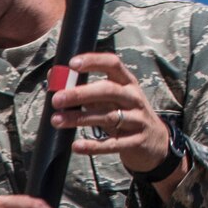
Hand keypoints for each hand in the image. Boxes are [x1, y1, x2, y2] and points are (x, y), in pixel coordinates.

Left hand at [54, 52, 169, 174]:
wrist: (154, 142)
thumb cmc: (124, 114)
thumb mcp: (110, 100)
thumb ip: (85, 90)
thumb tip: (53, 76)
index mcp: (127, 83)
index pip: (113, 64)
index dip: (93, 61)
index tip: (72, 64)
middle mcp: (133, 98)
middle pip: (108, 90)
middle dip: (81, 93)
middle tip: (56, 99)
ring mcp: (137, 120)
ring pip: (108, 117)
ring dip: (80, 119)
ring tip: (57, 120)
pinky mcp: (135, 141)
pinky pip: (112, 144)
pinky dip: (94, 146)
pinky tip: (76, 146)